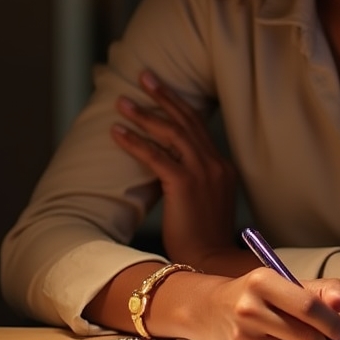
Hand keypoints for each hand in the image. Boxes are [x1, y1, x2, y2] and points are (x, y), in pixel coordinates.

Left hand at [111, 70, 237, 265]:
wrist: (211, 262)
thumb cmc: (204, 240)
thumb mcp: (207, 203)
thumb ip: (196, 182)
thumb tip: (172, 169)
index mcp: (222, 168)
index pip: (198, 128)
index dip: (178, 106)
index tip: (161, 90)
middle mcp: (215, 164)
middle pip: (186, 120)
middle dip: (163, 95)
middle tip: (144, 76)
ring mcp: (202, 172)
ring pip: (171, 132)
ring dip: (145, 113)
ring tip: (123, 101)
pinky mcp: (184, 184)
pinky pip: (156, 156)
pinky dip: (135, 141)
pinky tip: (117, 131)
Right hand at [187, 270, 339, 339]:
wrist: (212, 310)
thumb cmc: (258, 295)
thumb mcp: (286, 282)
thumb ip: (321, 289)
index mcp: (262, 281)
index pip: (308, 306)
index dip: (333, 321)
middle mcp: (249, 309)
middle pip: (307, 336)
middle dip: (324, 338)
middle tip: (324, 334)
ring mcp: (244, 337)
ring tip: (303, 339)